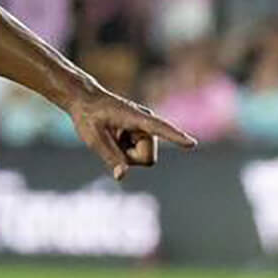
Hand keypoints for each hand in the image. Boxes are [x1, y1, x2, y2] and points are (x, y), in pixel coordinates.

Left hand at [67, 86, 196, 180]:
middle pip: (147, 158)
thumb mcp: (93, 139)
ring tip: (112, 137)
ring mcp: (146, 128)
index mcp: (137, 118)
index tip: (192, 143)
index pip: (160, 129)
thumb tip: (122, 176)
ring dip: (126, 154)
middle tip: (111, 142)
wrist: (85, 100)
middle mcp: (147, 122)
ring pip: (143, 158)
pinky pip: (138, 154)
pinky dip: (125, 151)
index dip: (176, 137)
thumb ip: (109, 157)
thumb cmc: (87, 117)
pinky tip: (115, 137)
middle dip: (130, 159)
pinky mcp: (142, 133)